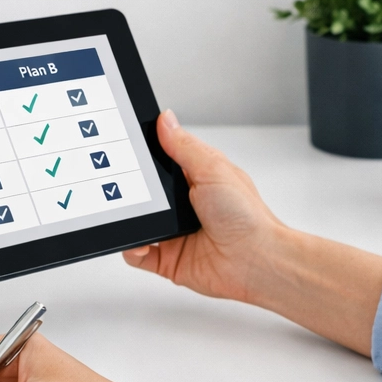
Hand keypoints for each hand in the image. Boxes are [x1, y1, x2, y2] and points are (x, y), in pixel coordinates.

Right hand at [123, 110, 381, 355]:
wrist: (257, 261)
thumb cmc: (247, 217)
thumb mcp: (213, 169)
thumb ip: (184, 146)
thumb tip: (164, 120)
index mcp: (194, 178)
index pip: (159, 161)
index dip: (143, 156)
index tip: (125, 149)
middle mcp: (183, 204)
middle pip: (143, 192)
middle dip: (131, 189)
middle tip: (124, 186)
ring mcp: (173, 232)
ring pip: (136, 221)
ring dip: (130, 219)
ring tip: (131, 215)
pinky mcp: (167, 259)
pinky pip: (137, 253)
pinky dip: (133, 249)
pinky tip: (140, 243)